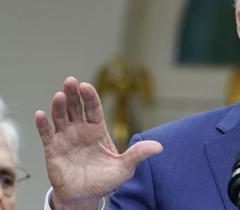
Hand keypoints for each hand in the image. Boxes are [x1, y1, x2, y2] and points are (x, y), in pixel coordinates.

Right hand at [35, 77, 162, 209]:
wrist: (84, 197)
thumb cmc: (105, 180)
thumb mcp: (125, 168)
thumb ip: (138, 154)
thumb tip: (160, 147)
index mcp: (97, 130)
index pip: (94, 108)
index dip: (90, 97)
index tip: (86, 86)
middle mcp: (80, 130)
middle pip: (76, 107)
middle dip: (74, 94)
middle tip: (71, 81)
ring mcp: (66, 138)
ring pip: (60, 117)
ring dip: (59, 106)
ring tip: (59, 95)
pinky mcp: (52, 149)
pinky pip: (46, 134)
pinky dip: (42, 124)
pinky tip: (40, 114)